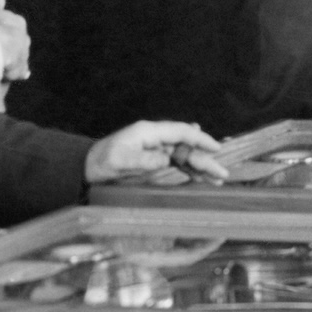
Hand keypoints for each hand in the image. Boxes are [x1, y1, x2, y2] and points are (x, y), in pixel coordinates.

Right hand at [0, 0, 31, 80]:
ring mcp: (24, 54)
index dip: (4, 26)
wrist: (1, 47)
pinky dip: (20, 72)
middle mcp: (24, 38)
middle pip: (18, 40)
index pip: (13, 23)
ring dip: (14, 57)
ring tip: (3, 61)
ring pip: (20, 55)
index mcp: (18, 22)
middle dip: (11, 43)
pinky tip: (21, 74)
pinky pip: (21, 70)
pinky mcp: (21, 68)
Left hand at [85, 121, 227, 183]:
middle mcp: (156, 139)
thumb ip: (143, 159)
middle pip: (187, 147)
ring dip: (201, 167)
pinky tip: (202, 178)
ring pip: (185, 157)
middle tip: (222, 174)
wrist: (88, 167)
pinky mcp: (154, 161)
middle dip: (205, 159)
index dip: (200, 139)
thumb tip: (166, 158)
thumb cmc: (102, 161)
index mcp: (149, 132)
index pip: (181, 132)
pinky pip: (177, 165)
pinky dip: (190, 171)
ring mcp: (156, 149)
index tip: (216, 148)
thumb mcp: (120, 161)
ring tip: (218, 180)